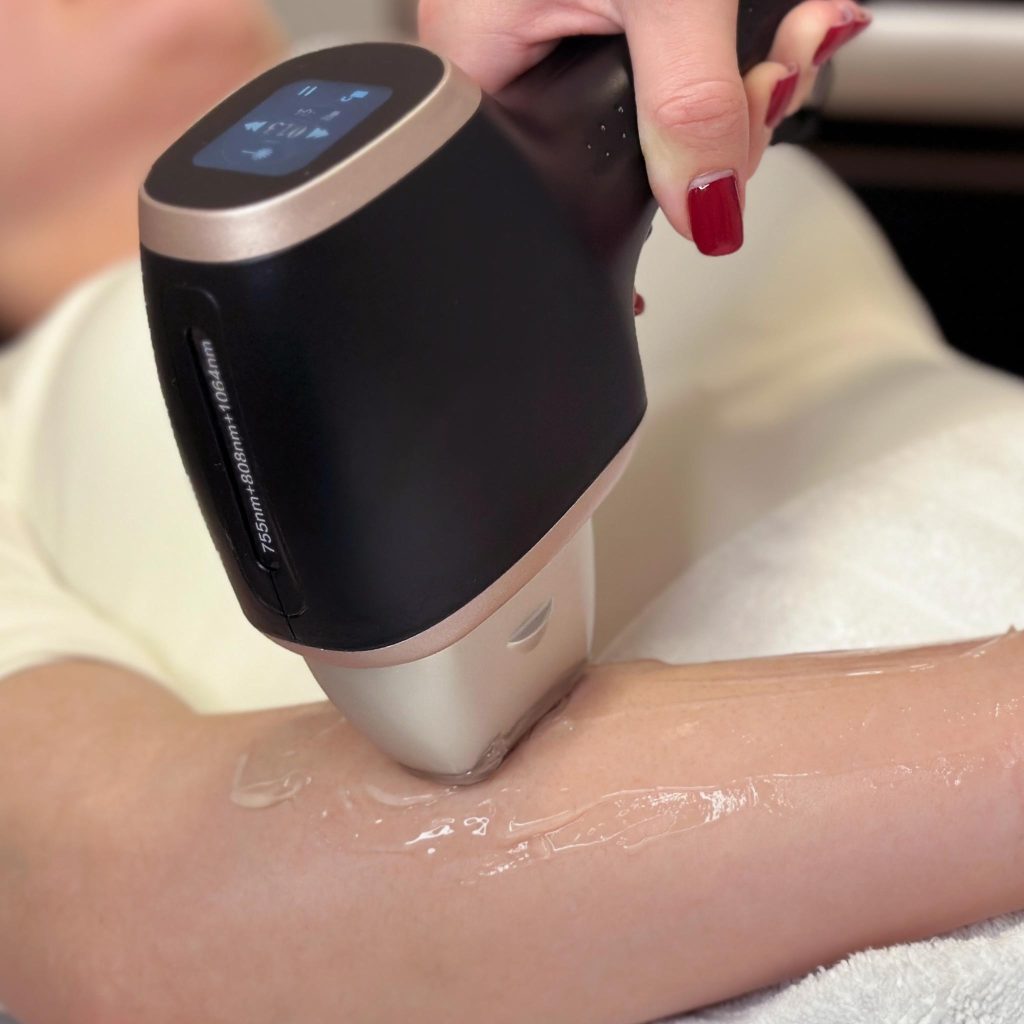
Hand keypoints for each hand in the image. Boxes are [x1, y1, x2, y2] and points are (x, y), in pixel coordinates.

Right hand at [419, 0, 871, 254]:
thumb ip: (687, 104)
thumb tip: (704, 212)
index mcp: (479, 57)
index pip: (551, 179)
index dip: (640, 198)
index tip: (702, 198)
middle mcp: (514, 48)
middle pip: (627, 147)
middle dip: (725, 125)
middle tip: (772, 82)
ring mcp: (567, 22)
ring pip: (668, 103)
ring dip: (755, 79)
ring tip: (794, 34)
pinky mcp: (621, 6)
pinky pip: (688, 55)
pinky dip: (751, 39)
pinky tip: (788, 18)